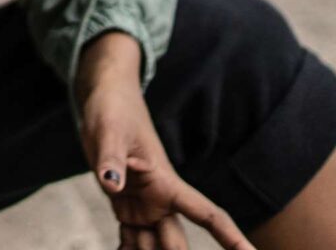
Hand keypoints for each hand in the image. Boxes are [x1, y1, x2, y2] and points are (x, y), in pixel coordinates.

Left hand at [81, 76, 250, 249]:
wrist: (104, 100)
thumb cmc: (113, 111)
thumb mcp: (109, 131)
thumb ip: (111, 160)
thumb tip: (111, 186)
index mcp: (166, 183)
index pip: (209, 215)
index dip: (232, 238)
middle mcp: (160, 201)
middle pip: (176, 243)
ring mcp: (143, 207)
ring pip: (152, 247)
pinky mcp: (126, 208)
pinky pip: (130, 241)